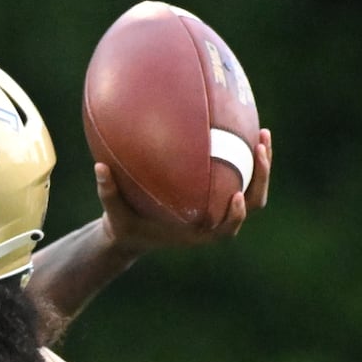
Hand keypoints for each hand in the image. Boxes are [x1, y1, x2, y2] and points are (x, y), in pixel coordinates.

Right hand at [98, 127, 272, 255]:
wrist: (133, 233)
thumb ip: (108, 193)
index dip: (235, 214)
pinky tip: (242, 128)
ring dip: (262, 165)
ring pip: (253, 189)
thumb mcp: (113, 214)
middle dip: (261, 178)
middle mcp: (215, 222)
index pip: (225, 228)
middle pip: (252, 204)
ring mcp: (220, 208)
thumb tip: (98, 167)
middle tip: (259, 151)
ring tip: (262, 134)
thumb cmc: (126, 226)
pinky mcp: (218, 194)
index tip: (237, 195)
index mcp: (197, 233)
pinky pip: (239, 174)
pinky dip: (244, 155)